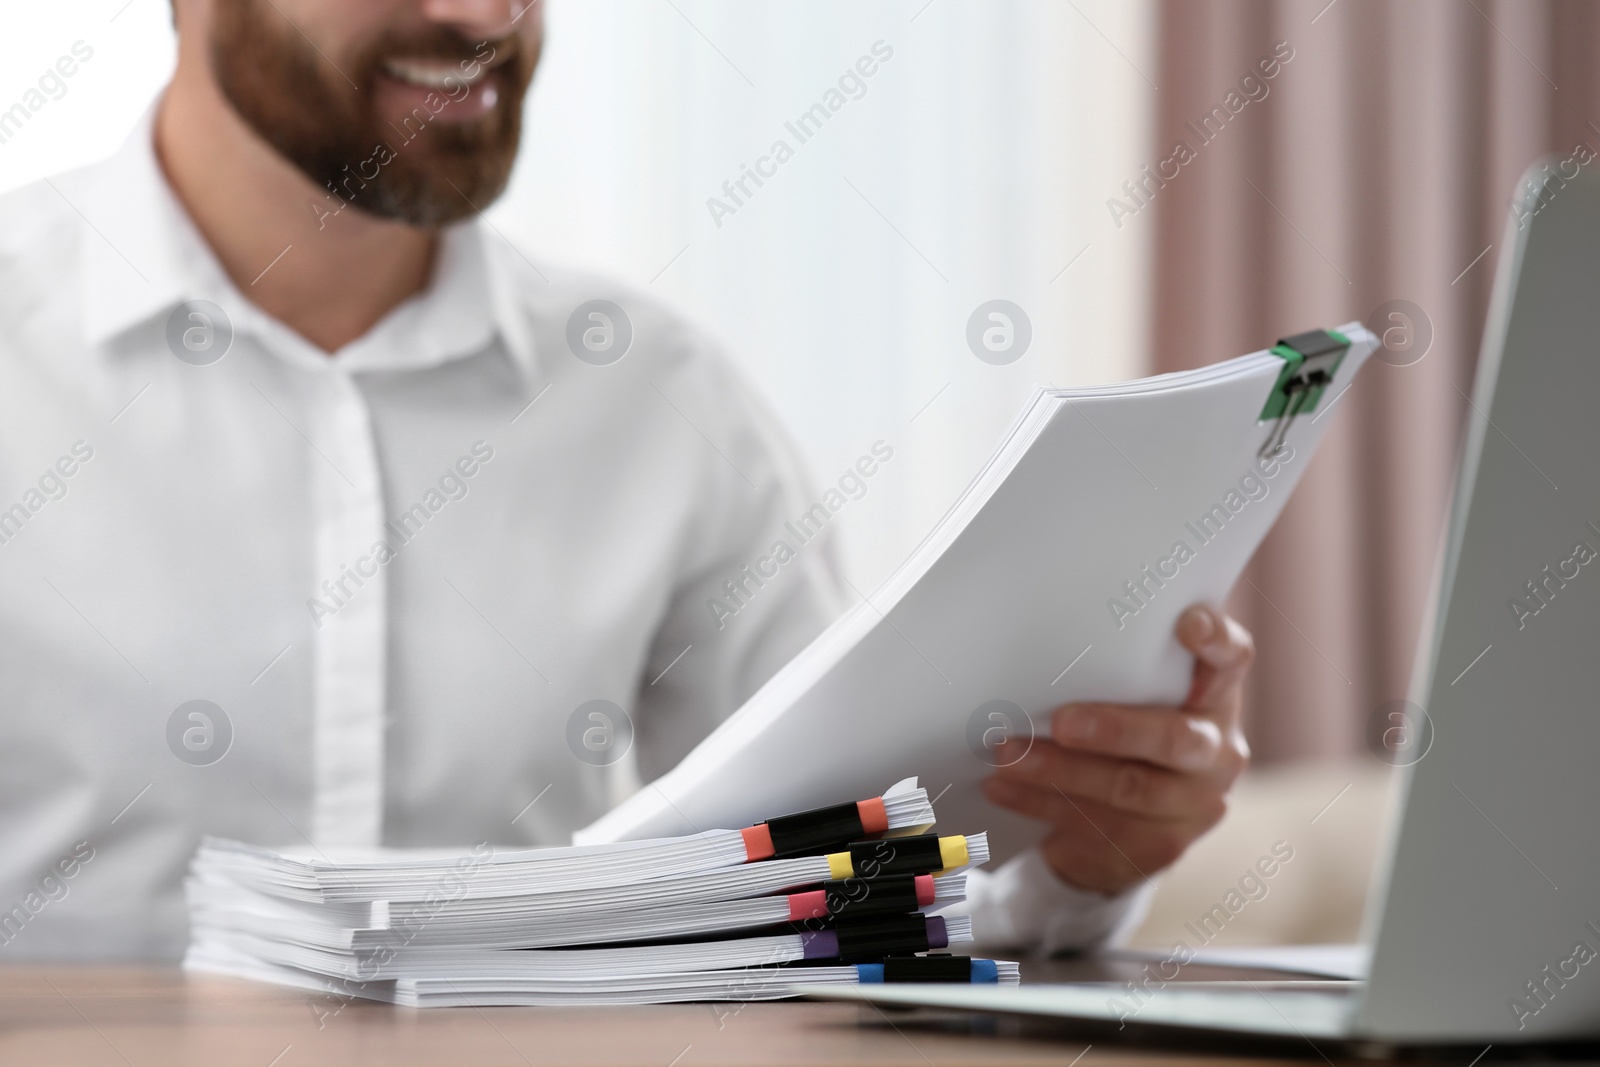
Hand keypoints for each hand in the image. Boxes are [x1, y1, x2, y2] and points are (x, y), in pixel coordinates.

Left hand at [981, 604, 1252, 895]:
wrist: (1126, 825)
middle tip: (1062, 722)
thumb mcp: (1132, 697)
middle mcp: (1217, 750)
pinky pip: (1097, 824)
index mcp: (1216, 696)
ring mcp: (1194, 804)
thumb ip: (1116, 671)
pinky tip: (1001, 787)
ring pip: (1128, 787)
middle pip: (1177, 739)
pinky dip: (1039, 802)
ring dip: (1059, 770)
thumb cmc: (1123, 734)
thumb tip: (1041, 641)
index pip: (1232, 659)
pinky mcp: (1160, 846)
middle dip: (1115, 729)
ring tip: (1008, 754)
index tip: (1186, 625)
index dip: (1216, 641)